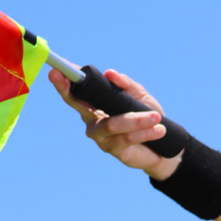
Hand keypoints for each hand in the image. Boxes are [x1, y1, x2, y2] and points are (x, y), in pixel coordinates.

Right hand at [48, 68, 179, 178]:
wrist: (164, 148)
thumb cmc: (148, 117)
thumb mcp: (140, 97)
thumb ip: (126, 85)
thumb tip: (110, 73)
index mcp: (95, 105)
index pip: (77, 92)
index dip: (65, 81)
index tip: (56, 69)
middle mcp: (92, 121)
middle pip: (78, 105)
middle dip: (70, 90)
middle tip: (64, 75)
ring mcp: (100, 137)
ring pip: (112, 124)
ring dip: (136, 120)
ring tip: (156, 117)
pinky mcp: (112, 150)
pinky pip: (126, 138)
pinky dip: (143, 131)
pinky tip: (158, 129)